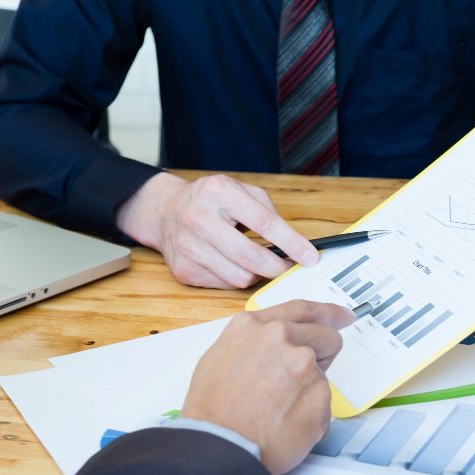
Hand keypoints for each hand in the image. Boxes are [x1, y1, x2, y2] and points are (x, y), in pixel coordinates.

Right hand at [115, 172, 319, 288]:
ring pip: (239, 276)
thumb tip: (294, 244)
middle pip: (251, 256)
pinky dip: (236, 278)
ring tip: (258, 263)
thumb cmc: (210, 201)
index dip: (291, 243)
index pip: (264, 222)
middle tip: (289, 268)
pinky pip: (223, 284)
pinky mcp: (183, 270)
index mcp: (218, 192)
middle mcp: (199, 218)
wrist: (165, 211)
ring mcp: (188, 247)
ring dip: (257, 274)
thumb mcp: (239, 190)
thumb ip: (267, 211)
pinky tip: (233, 265)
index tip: (310, 257)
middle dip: (278, 267)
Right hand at [181, 300, 353, 474]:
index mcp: (254, 326)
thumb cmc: (212, 411)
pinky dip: (311, 415)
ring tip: (279, 411)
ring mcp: (304, 365)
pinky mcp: (320, 394)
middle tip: (302, 380)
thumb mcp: (221, 357)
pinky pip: (324, 404)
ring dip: (309, 390)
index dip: (328, 313)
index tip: (343, 316)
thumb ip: (254, 343)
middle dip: (323, 355)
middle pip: (327, 337)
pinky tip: (286, 426)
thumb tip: (276, 347)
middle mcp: (282, 337)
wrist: (219, 447)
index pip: (302, 309)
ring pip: (322, 375)